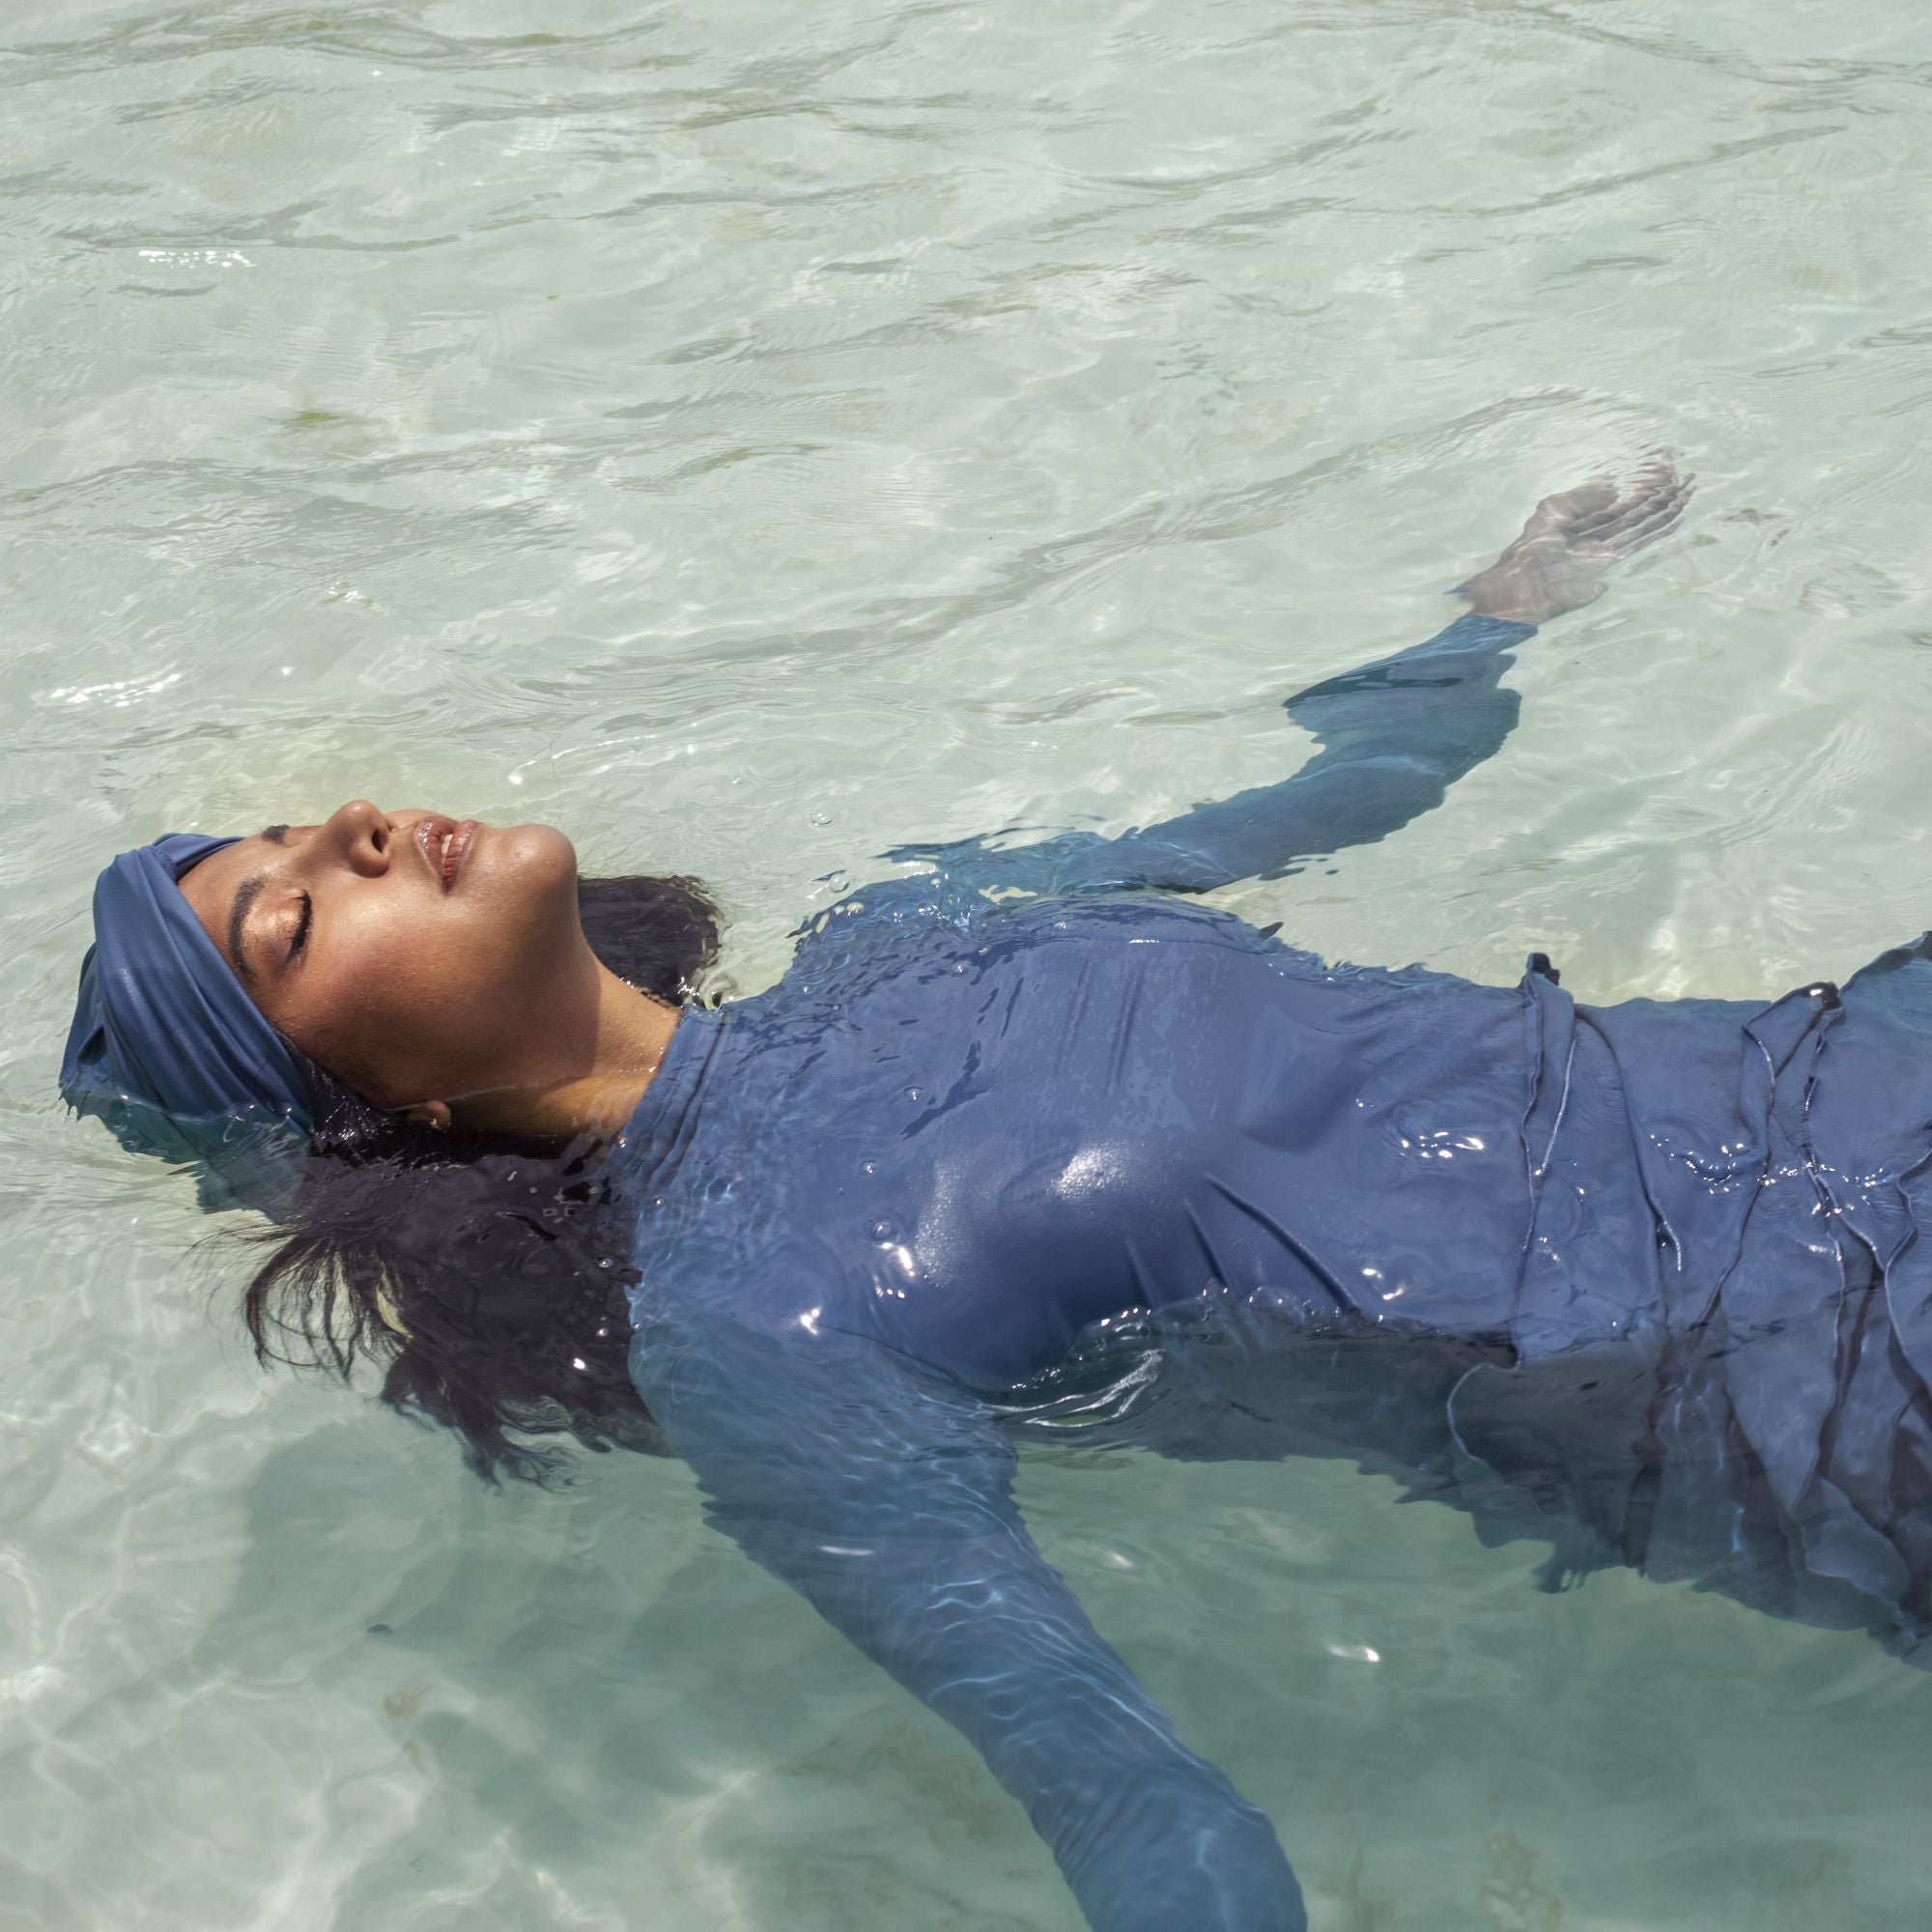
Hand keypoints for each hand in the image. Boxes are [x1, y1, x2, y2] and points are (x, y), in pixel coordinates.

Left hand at [1455, 456, 1693, 624]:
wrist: (1523, 585)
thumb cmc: (1530, 549)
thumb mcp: (1552, 511)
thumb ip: (1583, 498)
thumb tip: (1614, 489)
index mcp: (1582, 519)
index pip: (1618, 499)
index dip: (1639, 485)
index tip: (1662, 467)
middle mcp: (1598, 533)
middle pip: (1636, 510)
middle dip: (1660, 494)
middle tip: (1687, 477)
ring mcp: (1606, 549)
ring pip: (1643, 525)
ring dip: (1666, 509)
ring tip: (1689, 492)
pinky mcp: (1610, 565)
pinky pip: (1639, 545)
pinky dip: (1659, 532)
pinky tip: (1677, 519)